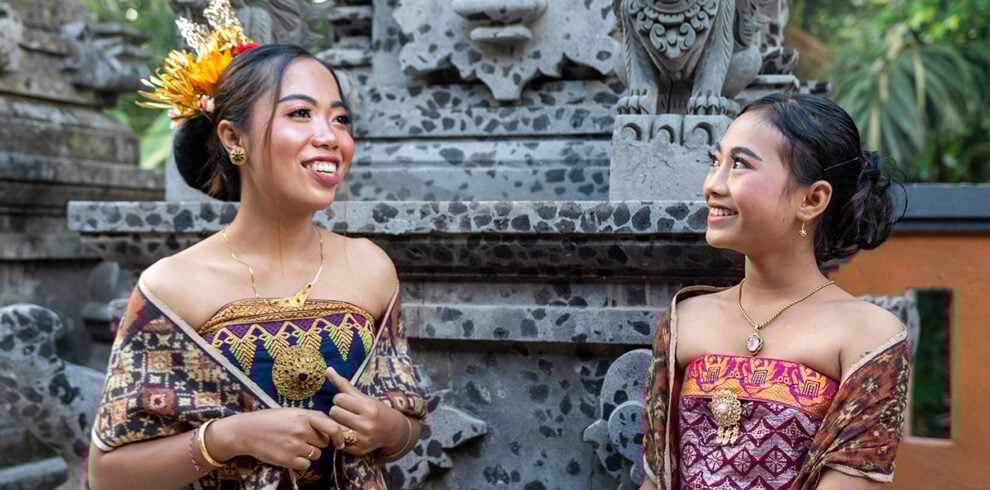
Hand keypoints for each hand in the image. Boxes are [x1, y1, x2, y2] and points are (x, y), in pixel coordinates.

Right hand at [210, 408, 338, 470]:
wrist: (247, 431)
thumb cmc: (271, 420)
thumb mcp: (293, 412)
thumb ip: (312, 418)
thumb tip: (332, 428)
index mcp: (305, 416)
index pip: (333, 427)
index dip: (340, 436)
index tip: (340, 442)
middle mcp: (302, 430)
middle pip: (324, 442)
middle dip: (318, 442)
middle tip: (304, 439)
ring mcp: (294, 446)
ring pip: (316, 454)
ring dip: (309, 453)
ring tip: (294, 446)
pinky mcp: (287, 459)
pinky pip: (306, 465)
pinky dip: (301, 462)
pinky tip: (290, 454)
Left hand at [325, 367, 405, 455]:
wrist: (393, 431)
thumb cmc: (375, 410)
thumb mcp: (362, 396)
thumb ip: (343, 384)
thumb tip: (327, 369)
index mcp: (369, 408)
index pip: (339, 399)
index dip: (341, 400)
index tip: (347, 402)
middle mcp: (366, 424)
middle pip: (334, 412)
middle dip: (337, 411)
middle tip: (346, 412)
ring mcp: (362, 439)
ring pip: (334, 426)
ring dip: (337, 423)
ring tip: (345, 422)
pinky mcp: (358, 450)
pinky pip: (338, 440)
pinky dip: (339, 436)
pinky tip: (347, 432)